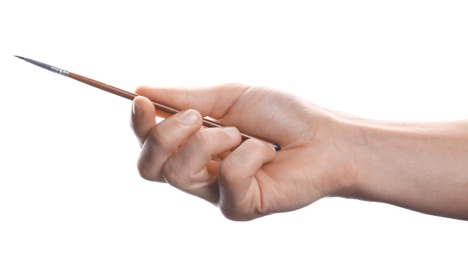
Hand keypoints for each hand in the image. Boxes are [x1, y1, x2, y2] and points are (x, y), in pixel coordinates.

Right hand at [130, 83, 355, 220]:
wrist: (323, 136)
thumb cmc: (280, 115)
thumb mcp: (229, 96)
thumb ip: (186, 98)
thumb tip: (140, 92)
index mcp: (192, 145)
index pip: (148, 144)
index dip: (138, 125)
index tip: (141, 102)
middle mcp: (198, 173)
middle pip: (149, 167)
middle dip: (164, 136)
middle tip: (196, 117)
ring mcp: (216, 193)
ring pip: (178, 174)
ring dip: (209, 141)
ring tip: (241, 133)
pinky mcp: (238, 206)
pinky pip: (225, 179)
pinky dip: (247, 154)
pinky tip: (266, 150)